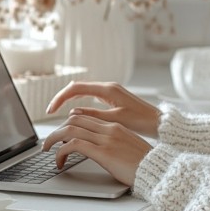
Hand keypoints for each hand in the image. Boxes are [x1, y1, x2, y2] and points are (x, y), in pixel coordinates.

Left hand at [42, 113, 151, 186]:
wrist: (159, 171)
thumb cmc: (146, 165)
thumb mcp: (128, 149)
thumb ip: (113, 144)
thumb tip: (99, 149)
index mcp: (115, 126)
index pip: (85, 117)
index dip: (68, 125)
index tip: (61, 136)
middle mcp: (109, 128)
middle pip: (74, 120)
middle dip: (57, 130)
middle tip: (49, 143)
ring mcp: (106, 139)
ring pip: (70, 130)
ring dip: (54, 139)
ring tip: (48, 150)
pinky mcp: (103, 151)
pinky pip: (73, 145)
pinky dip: (61, 152)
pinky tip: (60, 162)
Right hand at [46, 81, 160, 137]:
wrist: (160, 123)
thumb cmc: (142, 122)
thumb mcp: (115, 120)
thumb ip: (93, 116)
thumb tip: (72, 113)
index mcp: (107, 90)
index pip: (75, 88)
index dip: (60, 98)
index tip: (50, 110)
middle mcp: (107, 87)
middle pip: (77, 88)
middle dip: (61, 98)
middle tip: (49, 111)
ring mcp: (110, 92)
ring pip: (83, 92)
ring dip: (69, 100)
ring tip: (57, 112)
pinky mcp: (113, 98)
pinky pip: (90, 97)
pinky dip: (79, 103)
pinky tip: (74, 113)